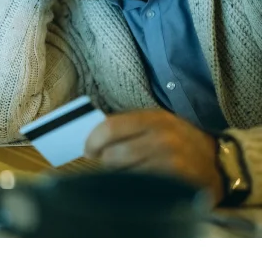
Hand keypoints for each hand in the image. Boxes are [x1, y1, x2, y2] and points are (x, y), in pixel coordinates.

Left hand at [84, 109, 223, 205]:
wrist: (219, 161)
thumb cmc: (179, 140)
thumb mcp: (157, 123)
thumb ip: (128, 126)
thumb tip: (93, 136)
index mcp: (153, 118)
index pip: (110, 127)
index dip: (93, 141)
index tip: (88, 150)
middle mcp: (162, 137)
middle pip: (113, 155)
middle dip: (105, 163)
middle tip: (107, 165)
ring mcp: (171, 160)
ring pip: (124, 174)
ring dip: (119, 177)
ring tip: (127, 174)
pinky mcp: (176, 181)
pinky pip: (141, 187)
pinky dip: (135, 188)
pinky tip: (140, 184)